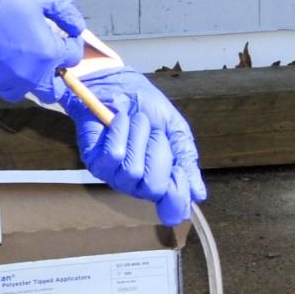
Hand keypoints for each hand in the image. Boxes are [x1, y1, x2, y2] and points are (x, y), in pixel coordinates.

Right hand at [0, 0, 85, 101]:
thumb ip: (64, 11)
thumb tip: (77, 27)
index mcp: (47, 53)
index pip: (73, 57)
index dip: (72, 44)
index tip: (64, 35)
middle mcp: (29, 74)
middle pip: (53, 89)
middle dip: (56, 75)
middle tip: (48, 55)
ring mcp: (4, 80)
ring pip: (25, 90)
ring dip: (30, 79)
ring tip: (23, 58)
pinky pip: (0, 83)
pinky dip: (5, 73)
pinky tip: (0, 54)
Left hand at [59, 68, 205, 225]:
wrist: (120, 85)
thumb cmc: (148, 109)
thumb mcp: (176, 130)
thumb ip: (186, 160)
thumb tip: (198, 194)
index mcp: (161, 179)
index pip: (172, 208)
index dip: (179, 194)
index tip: (180, 169)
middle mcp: (138, 184)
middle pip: (154, 188)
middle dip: (159, 153)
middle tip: (154, 132)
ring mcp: (114, 175)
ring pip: (133, 170)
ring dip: (139, 138)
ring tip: (137, 121)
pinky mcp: (95, 161)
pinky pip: (114, 155)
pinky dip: (121, 132)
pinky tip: (120, 120)